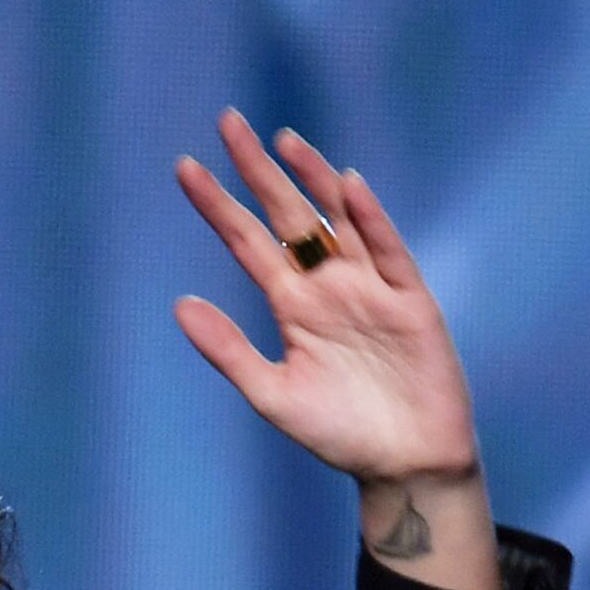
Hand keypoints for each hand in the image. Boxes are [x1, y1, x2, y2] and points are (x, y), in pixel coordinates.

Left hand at [172, 110, 499, 589]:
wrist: (402, 465)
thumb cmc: (340, 434)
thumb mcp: (273, 394)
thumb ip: (229, 350)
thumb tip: (179, 303)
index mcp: (292, 307)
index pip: (247, 243)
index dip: (218, 206)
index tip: (185, 168)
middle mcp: (328, 286)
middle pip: (288, 216)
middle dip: (258, 172)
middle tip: (228, 124)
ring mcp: (370, 287)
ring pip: (337, 219)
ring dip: (312, 180)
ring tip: (283, 141)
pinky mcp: (410, 300)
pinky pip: (387, 251)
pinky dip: (369, 219)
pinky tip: (347, 186)